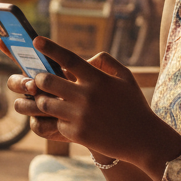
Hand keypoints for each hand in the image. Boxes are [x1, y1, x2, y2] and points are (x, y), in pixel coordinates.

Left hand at [6, 36, 159, 164]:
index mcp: (98, 79)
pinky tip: (68, 120)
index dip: (50, 48)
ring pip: (45, 104)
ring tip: (47, 99)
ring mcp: (80, 116)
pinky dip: (59, 120)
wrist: (144, 140)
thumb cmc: (134, 105)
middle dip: (39, 79)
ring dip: (43, 100)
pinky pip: (56, 123)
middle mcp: (87, 96)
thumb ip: (104, 61)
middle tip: (40, 79)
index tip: (36, 40)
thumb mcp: (125, 77)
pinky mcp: (77, 134)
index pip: (69, 59)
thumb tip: (84, 59)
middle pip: (47, 81)